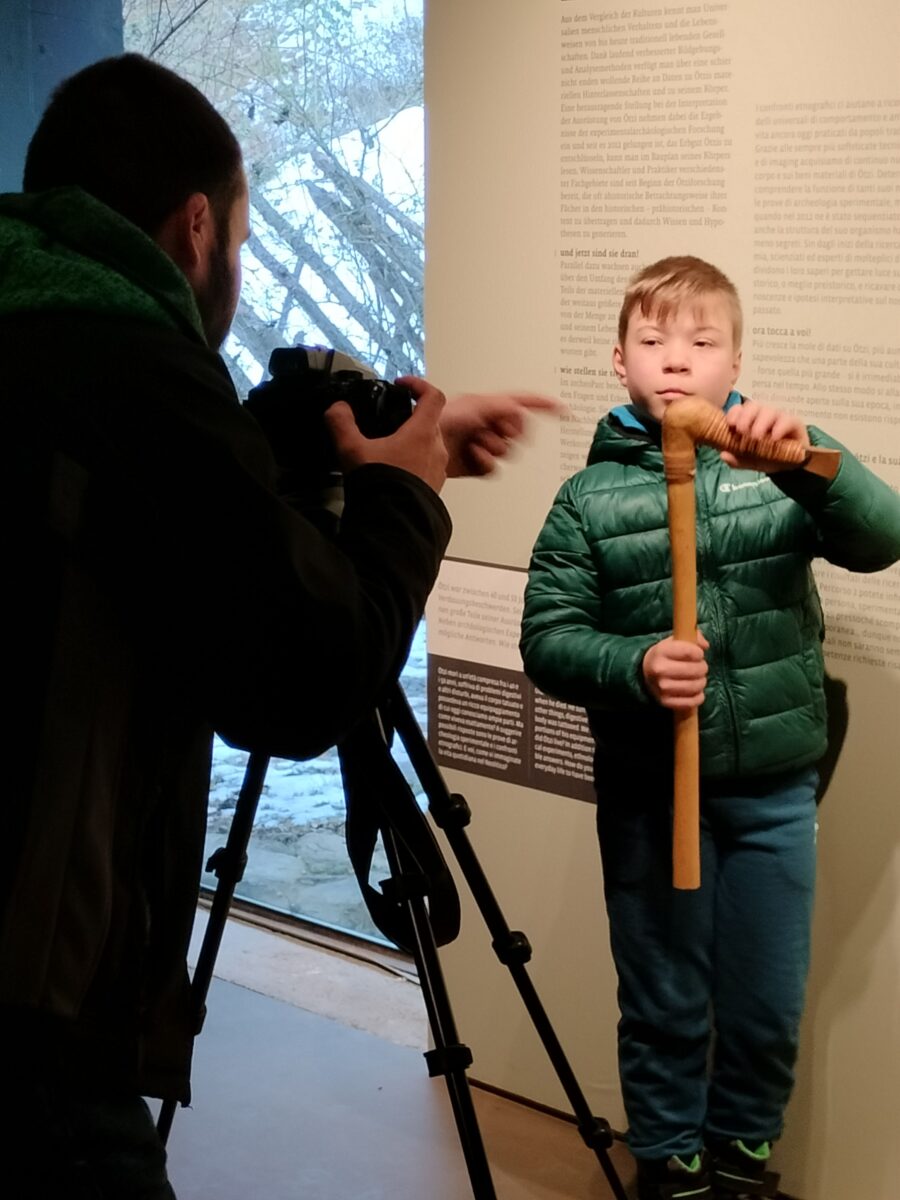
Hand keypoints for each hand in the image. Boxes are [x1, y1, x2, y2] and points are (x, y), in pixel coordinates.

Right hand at [324, 376, 447, 493]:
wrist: (394, 523)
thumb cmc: (380, 485)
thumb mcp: (352, 449)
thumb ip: (341, 423)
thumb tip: (337, 409)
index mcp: (422, 433)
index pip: (433, 396)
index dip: (418, 384)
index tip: (403, 385)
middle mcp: (436, 448)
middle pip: (431, 421)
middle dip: (412, 417)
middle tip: (391, 420)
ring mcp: (439, 469)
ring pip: (430, 445)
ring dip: (413, 441)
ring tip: (389, 448)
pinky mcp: (435, 486)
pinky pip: (428, 466)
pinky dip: (415, 461)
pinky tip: (394, 470)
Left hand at [438, 391, 562, 476]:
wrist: (422, 446)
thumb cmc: (442, 419)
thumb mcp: (476, 405)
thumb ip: (504, 406)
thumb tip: (521, 411)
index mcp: (489, 405)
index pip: (524, 402)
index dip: (544, 405)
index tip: (563, 409)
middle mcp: (488, 424)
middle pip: (520, 432)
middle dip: (509, 432)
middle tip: (493, 429)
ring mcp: (483, 444)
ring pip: (509, 452)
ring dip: (494, 448)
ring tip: (477, 443)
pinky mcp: (477, 465)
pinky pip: (494, 469)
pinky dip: (485, 463)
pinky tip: (473, 455)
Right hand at [642, 632, 708, 709]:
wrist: (645, 672)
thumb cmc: (666, 655)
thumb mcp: (675, 640)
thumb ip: (693, 637)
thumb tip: (705, 645)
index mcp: (662, 651)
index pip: (691, 652)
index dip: (699, 653)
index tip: (698, 654)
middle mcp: (660, 670)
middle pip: (695, 670)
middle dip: (702, 668)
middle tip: (699, 667)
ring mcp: (662, 688)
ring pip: (695, 686)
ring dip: (701, 682)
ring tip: (697, 678)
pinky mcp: (665, 702)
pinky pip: (691, 702)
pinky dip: (698, 697)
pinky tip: (696, 691)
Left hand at [721, 399, 808, 472]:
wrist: (789, 466)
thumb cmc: (767, 458)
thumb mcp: (749, 461)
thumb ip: (735, 459)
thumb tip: (723, 455)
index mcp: (750, 420)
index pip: (739, 409)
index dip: (734, 413)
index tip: (730, 424)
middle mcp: (763, 416)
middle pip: (754, 406)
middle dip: (746, 416)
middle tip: (742, 430)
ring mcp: (779, 418)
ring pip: (770, 411)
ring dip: (761, 422)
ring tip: (756, 436)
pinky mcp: (794, 423)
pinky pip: (787, 420)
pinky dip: (780, 428)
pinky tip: (774, 438)